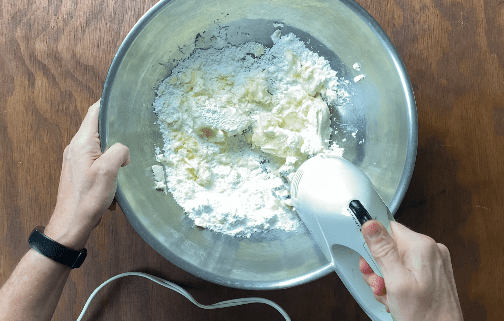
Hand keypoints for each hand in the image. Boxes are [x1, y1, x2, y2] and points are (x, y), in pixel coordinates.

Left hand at [44, 100, 129, 249]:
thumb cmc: (87, 199)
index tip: (125, 101)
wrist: (72, 223)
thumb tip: (124, 150)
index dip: (109, 104)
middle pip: (97, 127)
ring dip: (114, 148)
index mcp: (81, 143)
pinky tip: (120, 172)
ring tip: (129, 152)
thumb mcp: (108, 171)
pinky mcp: (80, 170)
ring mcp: (77, 159)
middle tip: (134, 129)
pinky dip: (110, 161)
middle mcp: (76, 147)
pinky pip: (98, 158)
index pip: (94, 112)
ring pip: (99, 144)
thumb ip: (119, 151)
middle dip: (116, 127)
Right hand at [359, 220, 463, 320]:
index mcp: (421, 246)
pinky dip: (397, 283)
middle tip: (379, 284)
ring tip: (389, 295)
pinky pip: (406, 269)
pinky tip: (397, 296)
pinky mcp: (433, 273)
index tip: (367, 259)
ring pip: (395, 259)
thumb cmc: (425, 317)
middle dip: (378, 266)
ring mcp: (433, 262)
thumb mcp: (396, 282)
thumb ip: (383, 251)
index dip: (372, 243)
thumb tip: (371, 223)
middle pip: (390, 246)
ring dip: (386, 277)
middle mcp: (430, 250)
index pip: (387, 228)